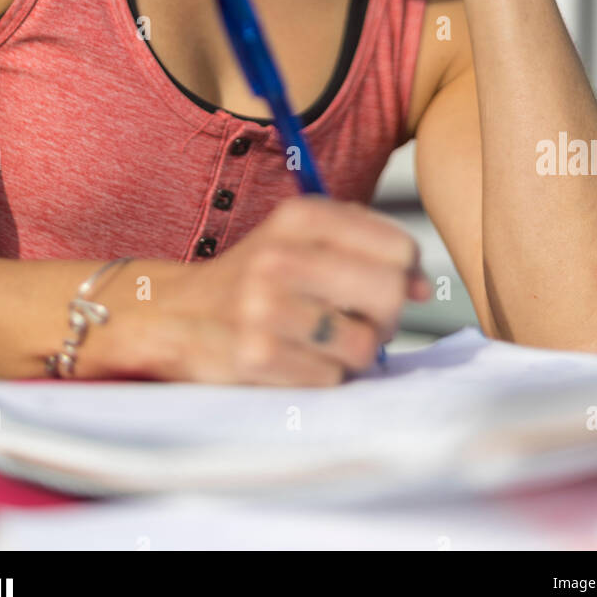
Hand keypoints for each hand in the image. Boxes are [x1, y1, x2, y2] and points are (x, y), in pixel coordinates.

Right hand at [85, 198, 431, 386]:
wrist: (175, 314)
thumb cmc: (256, 278)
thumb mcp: (301, 238)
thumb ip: (367, 247)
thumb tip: (421, 287)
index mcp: (299, 217)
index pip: (397, 247)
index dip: (404, 274)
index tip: (385, 284)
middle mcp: (280, 255)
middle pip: (388, 294)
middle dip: (384, 317)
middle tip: (359, 321)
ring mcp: (264, 307)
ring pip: (363, 345)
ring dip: (351, 353)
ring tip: (319, 342)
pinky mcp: (254, 357)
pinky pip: (329, 379)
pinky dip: (321, 377)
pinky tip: (293, 360)